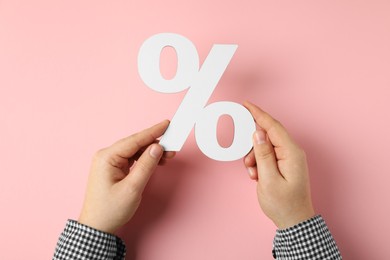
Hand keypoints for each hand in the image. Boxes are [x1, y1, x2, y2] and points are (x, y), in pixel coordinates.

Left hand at [78, 120, 174, 233]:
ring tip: (168, 155)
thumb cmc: (110, 210)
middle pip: (135, 144)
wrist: (97, 226)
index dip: (153, 132)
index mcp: (107, 157)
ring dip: (151, 152)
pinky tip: (156, 161)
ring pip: (135, 151)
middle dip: (155, 143)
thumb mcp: (132, 188)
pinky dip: (145, 159)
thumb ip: (146, 166)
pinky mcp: (114, 168)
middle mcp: (106, 156)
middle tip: (173, 144)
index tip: (167, 124)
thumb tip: (157, 148)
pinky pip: (132, 158)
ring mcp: (109, 162)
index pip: (134, 140)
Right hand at [243, 102, 314, 228]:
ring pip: (265, 147)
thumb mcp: (268, 179)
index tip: (246, 104)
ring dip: (255, 158)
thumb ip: (262, 154)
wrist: (294, 221)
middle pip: (268, 136)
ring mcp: (289, 158)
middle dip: (254, 148)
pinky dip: (259, 164)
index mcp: (291, 153)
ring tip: (254, 175)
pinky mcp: (285, 164)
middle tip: (249, 163)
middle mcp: (292, 152)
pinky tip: (258, 176)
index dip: (258, 114)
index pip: (273, 126)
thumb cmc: (283, 204)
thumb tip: (257, 132)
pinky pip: (268, 155)